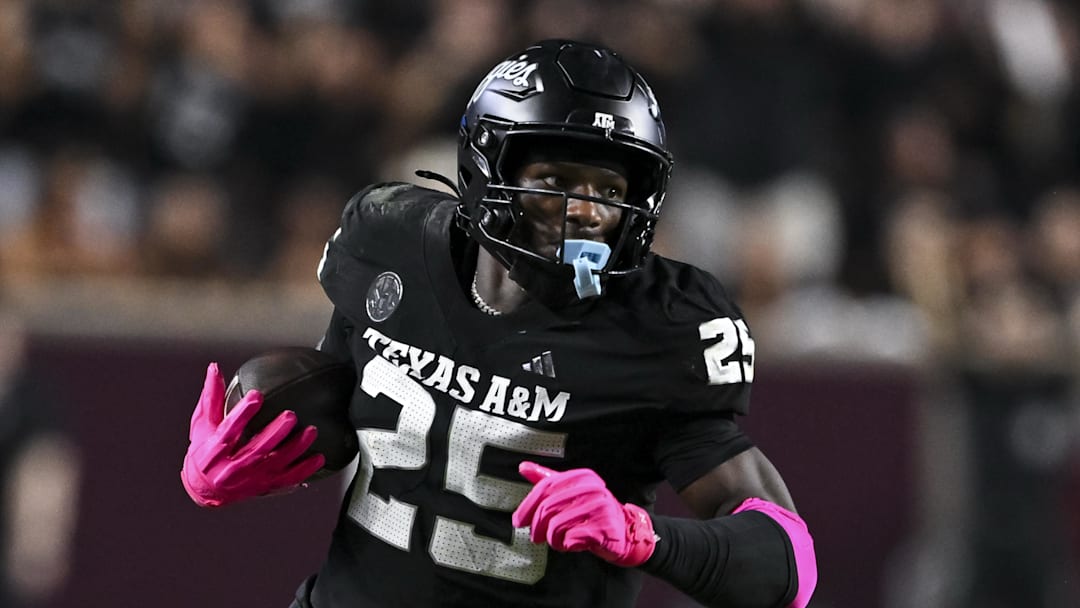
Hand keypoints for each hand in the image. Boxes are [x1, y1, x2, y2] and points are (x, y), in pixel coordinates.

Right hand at [180, 363, 324, 506]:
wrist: (204, 489)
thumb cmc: (204, 450)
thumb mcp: (202, 424)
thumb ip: (212, 397)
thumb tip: (215, 367)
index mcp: (214, 450)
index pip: (229, 430)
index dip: (243, 414)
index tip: (257, 395)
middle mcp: (232, 468)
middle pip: (256, 450)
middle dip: (275, 433)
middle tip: (291, 415)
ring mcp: (250, 480)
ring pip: (275, 464)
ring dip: (295, 449)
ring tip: (311, 431)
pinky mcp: (263, 486)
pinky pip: (287, 480)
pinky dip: (304, 470)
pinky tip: (319, 458)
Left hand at [512, 462, 655, 566]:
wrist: (622, 531)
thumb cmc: (591, 512)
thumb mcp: (570, 492)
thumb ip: (547, 479)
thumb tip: (523, 467)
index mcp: (581, 477)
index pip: (545, 487)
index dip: (527, 506)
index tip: (518, 521)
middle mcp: (592, 489)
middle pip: (548, 508)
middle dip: (537, 528)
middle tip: (537, 537)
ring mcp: (600, 507)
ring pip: (557, 526)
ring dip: (553, 539)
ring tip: (560, 540)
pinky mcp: (604, 528)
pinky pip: (571, 540)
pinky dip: (568, 546)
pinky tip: (574, 543)